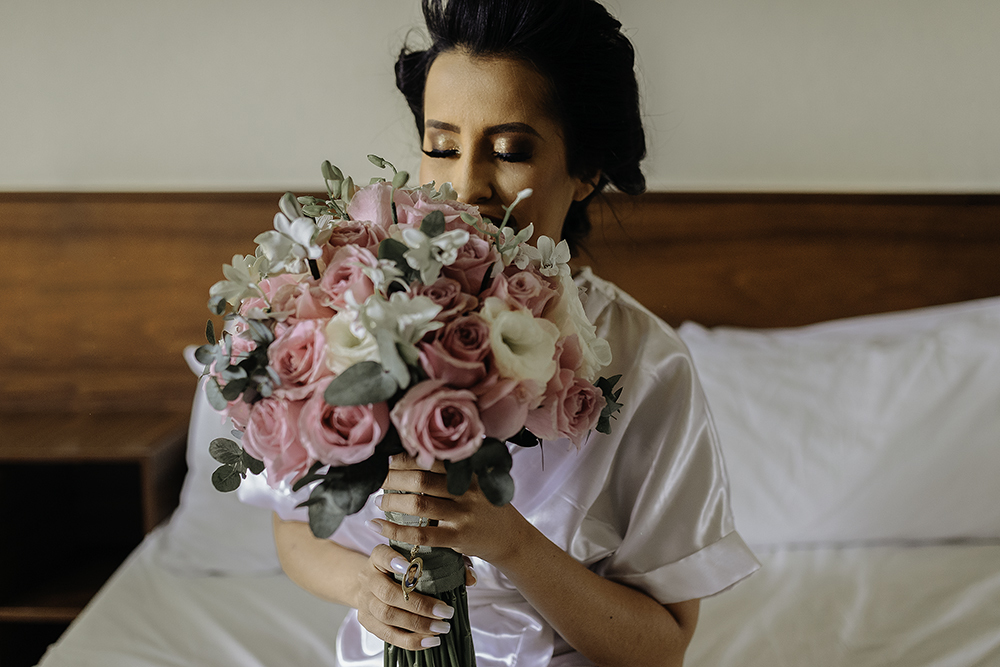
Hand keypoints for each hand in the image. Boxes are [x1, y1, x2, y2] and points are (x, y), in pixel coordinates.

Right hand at [354, 543, 455, 649]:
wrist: (368, 584)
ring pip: (388, 616)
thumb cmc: (402, 570)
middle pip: (388, 593)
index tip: (408, 565)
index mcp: (378, 558)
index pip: (380, 555)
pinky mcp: (367, 622)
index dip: (392, 560)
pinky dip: (411, 641)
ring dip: (418, 624)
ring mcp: (365, 602)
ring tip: (443, 627)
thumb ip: (444, 562)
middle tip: (446, 611)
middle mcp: (368, 578)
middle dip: (420, 604)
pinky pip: (388, 635)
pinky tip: (431, 641)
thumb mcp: (417, 559)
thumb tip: (471, 577)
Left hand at [366, 454, 526, 564]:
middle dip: (393, 477)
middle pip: (421, 478)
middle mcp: (466, 490)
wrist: (512, 537)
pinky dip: (395, 529)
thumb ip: (456, 469)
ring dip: (392, 501)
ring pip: (418, 504)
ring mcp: (463, 515)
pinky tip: (379, 526)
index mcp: (469, 472)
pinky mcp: (458, 538)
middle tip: (378, 478)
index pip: (433, 458)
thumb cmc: (488, 506)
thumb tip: (417, 455)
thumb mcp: (479, 480)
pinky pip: (421, 534)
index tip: (388, 458)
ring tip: (379, 500)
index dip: (406, 457)